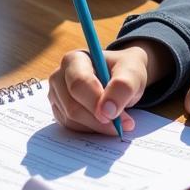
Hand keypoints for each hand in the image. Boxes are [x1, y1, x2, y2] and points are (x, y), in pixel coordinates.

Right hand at [48, 38, 173, 136]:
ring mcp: (57, 95)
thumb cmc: (126, 71)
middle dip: (99, 119)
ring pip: (72, 120)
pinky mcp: (60, 111)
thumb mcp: (132, 73)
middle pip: (73, 106)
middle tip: (124, 124)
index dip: (95, 102)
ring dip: (98, 126)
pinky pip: (72, 128)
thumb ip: (123, 87)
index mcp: (74, 59)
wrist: (123, 79)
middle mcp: (60, 76)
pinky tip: (106, 123)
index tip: (114, 114)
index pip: (78, 84)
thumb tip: (107, 111)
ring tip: (120, 122)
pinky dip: (92, 130)